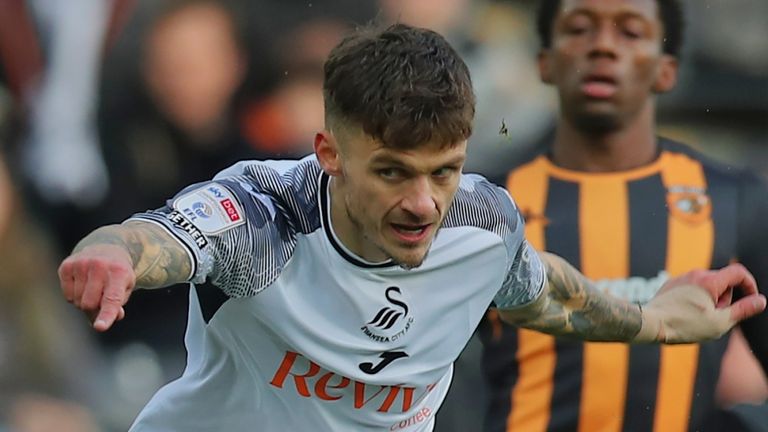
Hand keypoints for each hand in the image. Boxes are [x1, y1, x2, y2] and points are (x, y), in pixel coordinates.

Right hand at [58, 244, 135, 330]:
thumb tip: (103, 320)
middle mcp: (100, 266)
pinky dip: (74, 295)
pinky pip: (66, 295)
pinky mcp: (66, 265)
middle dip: (94, 310)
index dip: (106, 315)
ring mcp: (81, 264)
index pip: (112, 299)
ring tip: (93, 288)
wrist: (105, 250)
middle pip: (89, 305)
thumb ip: (116, 306)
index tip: (99, 327)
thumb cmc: (117, 276)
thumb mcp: (125, 289)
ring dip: (84, 301)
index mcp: (120, 272)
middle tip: (101, 301)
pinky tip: (82, 283)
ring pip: (77, 301)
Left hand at [635, 263, 766, 342]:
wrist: (650, 323)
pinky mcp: (671, 285)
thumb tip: (761, 300)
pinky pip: (691, 290)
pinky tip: (686, 316)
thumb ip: (743, 310)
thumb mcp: (720, 322)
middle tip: (716, 317)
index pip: (738, 272)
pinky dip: (696, 300)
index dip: (750, 284)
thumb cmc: (685, 325)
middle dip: (726, 299)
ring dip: (711, 301)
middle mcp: (695, 274)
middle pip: (722, 282)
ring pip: (706, 287)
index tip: (751, 299)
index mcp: (709, 281)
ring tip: (699, 319)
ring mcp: (681, 278)